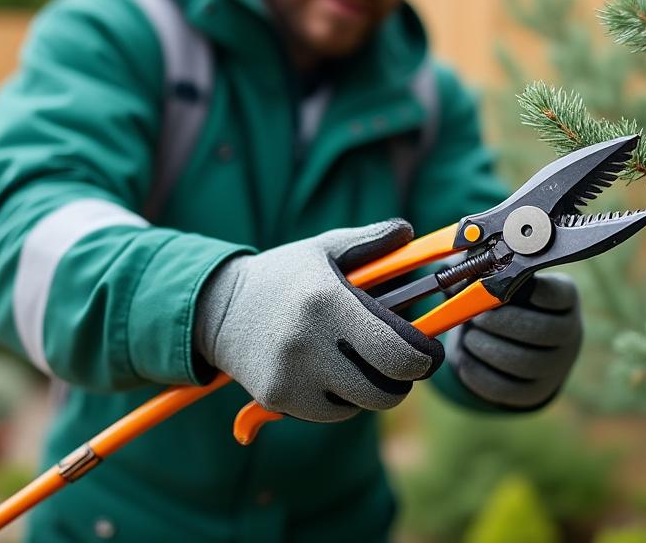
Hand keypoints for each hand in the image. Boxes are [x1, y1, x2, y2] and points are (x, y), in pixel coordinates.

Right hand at [193, 220, 443, 421]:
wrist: (216, 307)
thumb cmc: (283, 276)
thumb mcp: (324, 249)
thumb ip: (371, 241)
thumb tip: (410, 233)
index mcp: (327, 300)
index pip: (399, 351)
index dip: (425, 358)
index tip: (428, 352)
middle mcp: (308, 341)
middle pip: (386, 390)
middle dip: (403, 379)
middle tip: (401, 364)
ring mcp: (290, 374)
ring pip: (361, 404)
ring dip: (369, 389)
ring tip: (359, 362)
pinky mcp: (276, 397)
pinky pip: (332, 412)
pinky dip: (340, 400)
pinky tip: (328, 373)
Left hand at [448, 273, 581, 409]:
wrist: (519, 344)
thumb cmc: (508, 304)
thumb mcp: (506, 283)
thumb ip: (485, 272)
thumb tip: (455, 274)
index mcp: (565, 298)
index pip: (556, 294)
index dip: (528, 291)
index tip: (501, 288)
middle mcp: (570, 333)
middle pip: (541, 331)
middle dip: (501, 323)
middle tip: (477, 318)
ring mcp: (557, 365)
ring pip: (525, 363)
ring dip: (488, 348)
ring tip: (470, 338)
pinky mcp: (536, 391)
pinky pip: (508, 389)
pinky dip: (480, 374)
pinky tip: (466, 359)